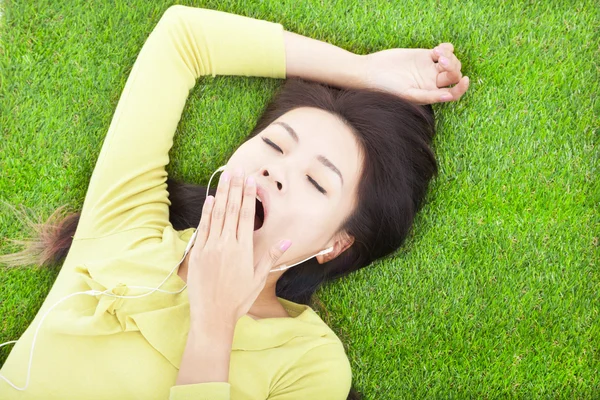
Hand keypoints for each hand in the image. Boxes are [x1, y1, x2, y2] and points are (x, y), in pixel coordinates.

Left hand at [185, 168, 291, 325]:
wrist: (212, 316)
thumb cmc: (238, 299)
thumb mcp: (259, 279)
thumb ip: (271, 256)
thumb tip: (287, 240)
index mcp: (243, 249)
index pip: (247, 215)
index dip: (248, 195)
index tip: (249, 179)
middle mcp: (226, 244)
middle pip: (231, 209)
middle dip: (235, 188)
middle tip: (237, 170)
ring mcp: (210, 247)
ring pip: (216, 214)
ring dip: (221, 194)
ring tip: (224, 177)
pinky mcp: (198, 253)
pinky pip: (203, 227)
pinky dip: (207, 212)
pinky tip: (210, 200)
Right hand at [363, 43, 469, 104]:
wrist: (371, 72)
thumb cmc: (387, 89)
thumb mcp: (408, 94)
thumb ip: (429, 96)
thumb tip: (449, 96)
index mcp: (430, 94)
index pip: (453, 93)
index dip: (462, 88)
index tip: (465, 79)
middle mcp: (432, 82)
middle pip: (454, 74)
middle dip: (452, 67)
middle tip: (441, 60)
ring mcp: (429, 68)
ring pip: (451, 62)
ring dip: (449, 56)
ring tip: (436, 53)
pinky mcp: (425, 55)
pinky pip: (444, 50)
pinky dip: (447, 48)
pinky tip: (438, 49)